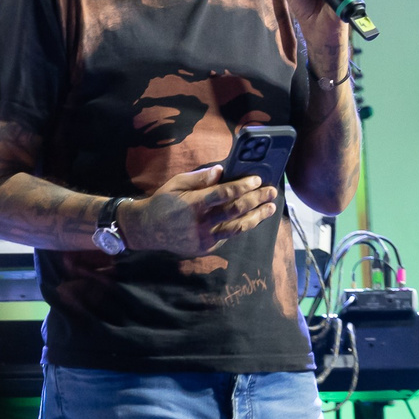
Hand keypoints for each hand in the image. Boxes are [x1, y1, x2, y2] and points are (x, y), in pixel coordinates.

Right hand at [123, 164, 278, 253]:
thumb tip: (222, 170)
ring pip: (237, 227)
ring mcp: (204, 238)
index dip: (243, 186)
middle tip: (271, 191)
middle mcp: (200, 222)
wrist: (146, 230)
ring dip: (257, 217)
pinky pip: (228, 236)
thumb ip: (200, 178)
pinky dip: (242, 227)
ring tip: (271, 207)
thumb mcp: (176, 183)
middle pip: (235, 210)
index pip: (224, 194)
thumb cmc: (163, 202)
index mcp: (193, 203)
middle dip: (256, 199)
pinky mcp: (205, 248)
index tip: (257, 179)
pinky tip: (253, 218)